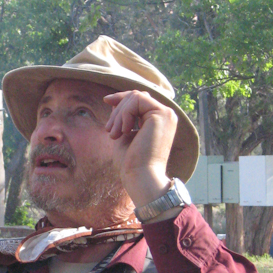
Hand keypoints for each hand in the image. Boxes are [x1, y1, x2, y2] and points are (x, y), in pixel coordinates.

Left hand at [104, 90, 177, 207]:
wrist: (140, 177)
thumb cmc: (131, 162)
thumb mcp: (125, 134)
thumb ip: (123, 118)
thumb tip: (116, 102)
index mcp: (159, 120)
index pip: (140, 99)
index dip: (122, 98)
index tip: (106, 100)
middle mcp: (166, 115)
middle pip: (136, 96)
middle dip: (117, 110)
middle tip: (109, 131)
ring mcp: (166, 114)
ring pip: (135, 97)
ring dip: (118, 114)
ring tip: (114, 134)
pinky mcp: (162, 114)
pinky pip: (137, 100)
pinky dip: (124, 114)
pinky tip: (123, 131)